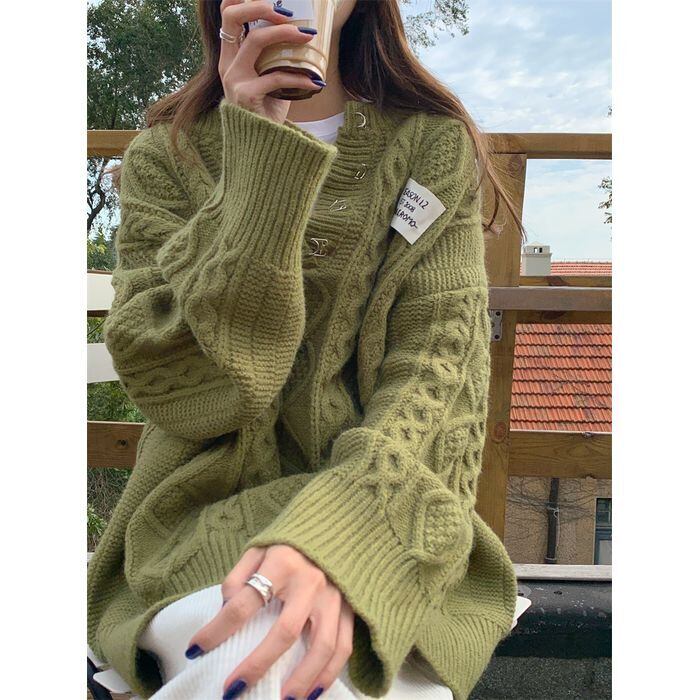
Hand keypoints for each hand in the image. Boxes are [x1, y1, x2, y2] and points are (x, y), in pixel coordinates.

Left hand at [186, 544, 354, 699]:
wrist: (338, 525)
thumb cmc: (292, 541)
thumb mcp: (259, 546)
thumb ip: (239, 575)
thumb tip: (225, 610)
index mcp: (281, 563)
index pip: (243, 602)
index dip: (216, 629)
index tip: (195, 650)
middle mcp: (310, 582)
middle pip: (284, 631)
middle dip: (257, 665)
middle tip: (232, 691)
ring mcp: (334, 597)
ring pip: (321, 646)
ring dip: (301, 679)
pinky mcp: (350, 608)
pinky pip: (343, 646)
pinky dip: (329, 673)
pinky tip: (312, 692)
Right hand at [219, 0, 323, 123]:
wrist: (261, 147)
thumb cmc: (267, 112)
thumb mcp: (269, 80)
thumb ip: (275, 59)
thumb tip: (302, 35)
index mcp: (229, 57)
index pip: (228, 16)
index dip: (243, 0)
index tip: (272, 0)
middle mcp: (227, 64)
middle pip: (234, 16)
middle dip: (262, 7)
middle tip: (288, 13)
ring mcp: (234, 79)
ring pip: (255, 40)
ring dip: (285, 34)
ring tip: (307, 36)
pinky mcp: (246, 95)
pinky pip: (276, 77)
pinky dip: (299, 78)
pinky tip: (314, 83)